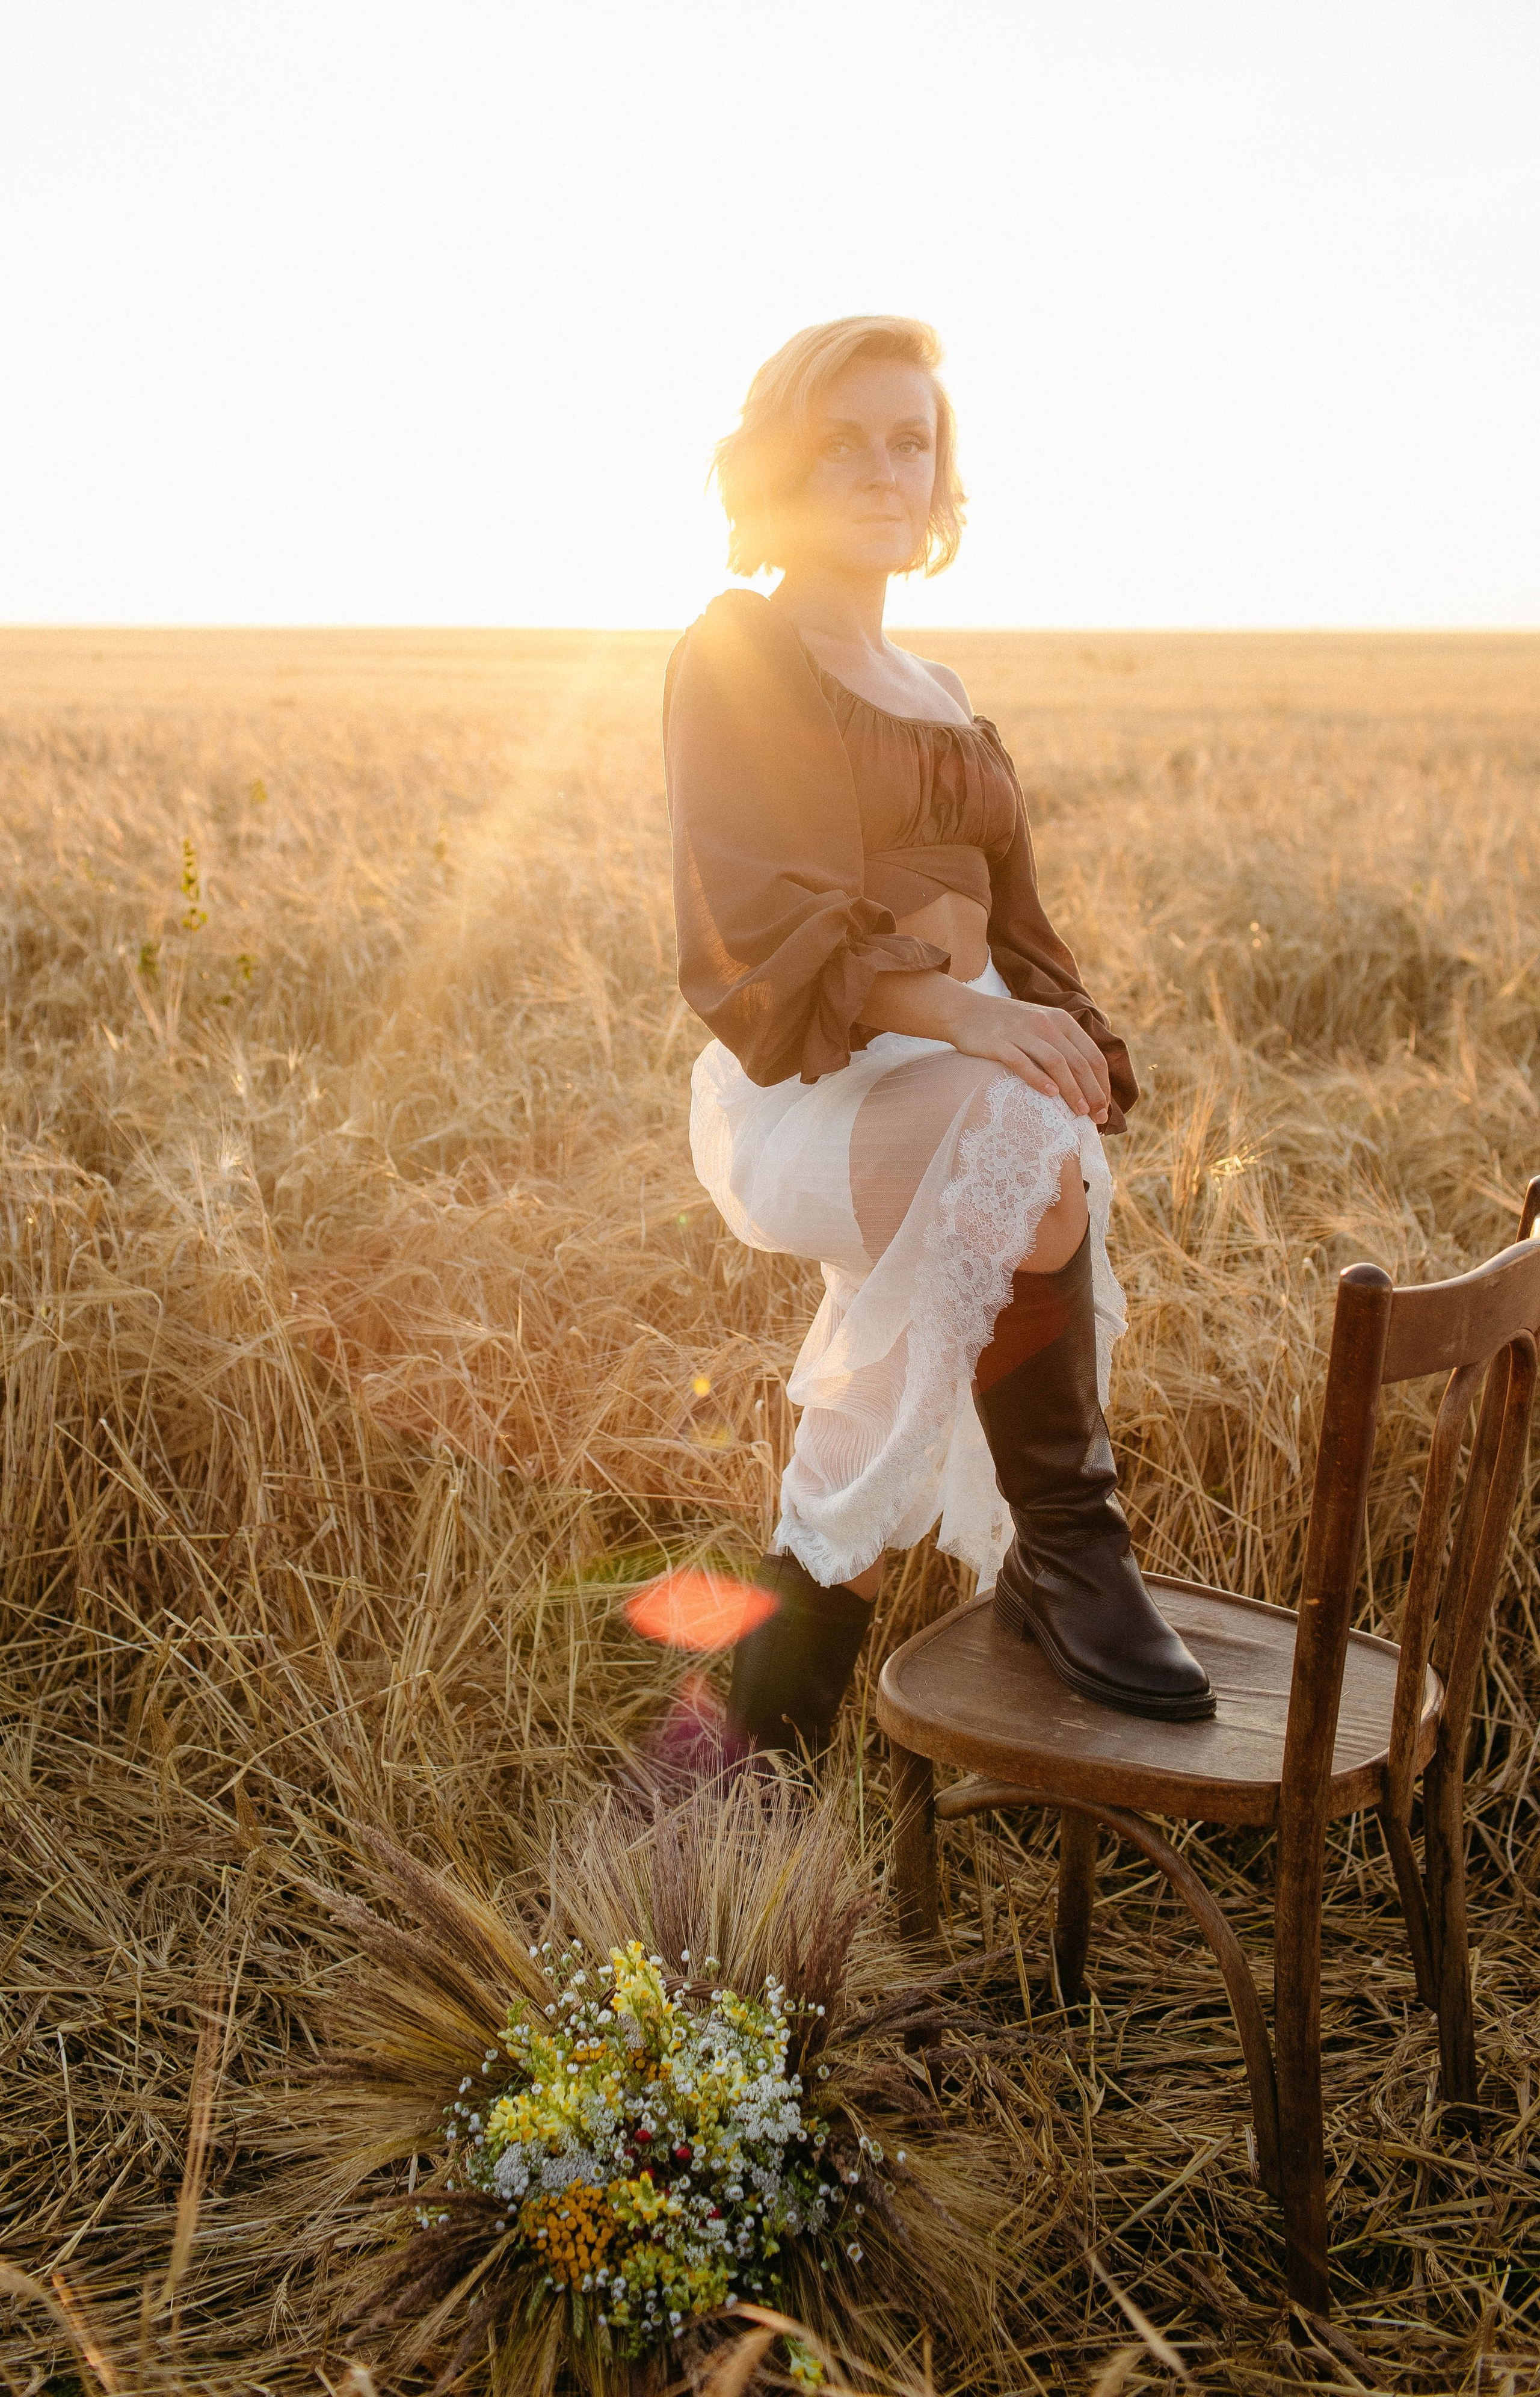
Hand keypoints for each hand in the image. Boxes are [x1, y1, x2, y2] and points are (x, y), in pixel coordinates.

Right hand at [940, 986, 1111, 1122]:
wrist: (965, 1011)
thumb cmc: (1008, 1026)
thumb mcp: (1042, 1025)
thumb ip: (1064, 1045)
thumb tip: (1088, 1082)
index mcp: (1061, 1020)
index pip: (1092, 1055)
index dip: (1102, 1083)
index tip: (1104, 1108)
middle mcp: (1045, 1023)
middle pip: (1078, 1061)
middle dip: (1092, 1092)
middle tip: (1097, 1117)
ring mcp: (1022, 1031)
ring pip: (1056, 1062)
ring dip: (1071, 1089)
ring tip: (1080, 1112)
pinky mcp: (999, 1042)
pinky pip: (1022, 1061)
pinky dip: (1038, 1078)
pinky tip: (1049, 1094)